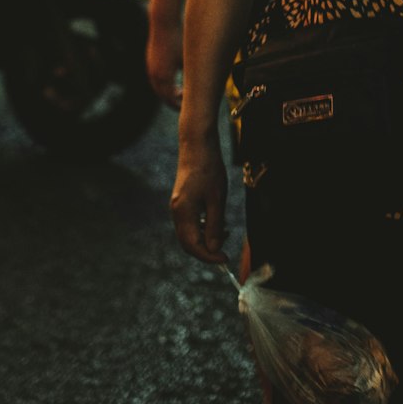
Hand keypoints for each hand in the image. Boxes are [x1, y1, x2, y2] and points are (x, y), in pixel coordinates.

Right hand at [147, 17, 183, 108]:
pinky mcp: (150, 61)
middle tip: (184, 102)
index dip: (179, 105)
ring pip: (158, 88)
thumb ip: (189, 75)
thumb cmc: (178, 40)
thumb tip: (199, 87)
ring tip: (180, 91)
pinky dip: (163, 83)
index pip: (170, 100)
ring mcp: (151, 68)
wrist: (163, 23)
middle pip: (163, 96)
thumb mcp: (186, 60)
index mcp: (165, 77)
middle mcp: (155, 75)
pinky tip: (173, 79)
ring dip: (167, 92)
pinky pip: (156, 79)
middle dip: (173, 101)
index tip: (188, 107)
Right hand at [171, 137, 228, 262]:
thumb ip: (215, 225)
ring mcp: (177, 206)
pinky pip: (190, 223)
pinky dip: (202, 228)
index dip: (209, 256)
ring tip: (226, 232)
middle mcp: (176, 211)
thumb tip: (214, 249)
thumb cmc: (209, 168)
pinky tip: (217, 222)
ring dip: (205, 239)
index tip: (225, 259)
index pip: (193, 246)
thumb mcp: (217, 198)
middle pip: (188, 243)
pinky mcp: (181, 201)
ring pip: (189, 234)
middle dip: (206, 251)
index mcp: (183, 212)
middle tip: (225, 251)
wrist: (197, 144)